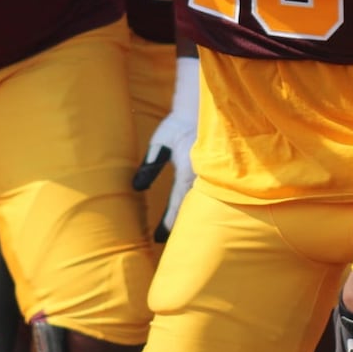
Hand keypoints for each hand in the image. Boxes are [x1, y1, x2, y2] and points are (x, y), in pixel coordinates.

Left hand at [132, 57, 199, 241]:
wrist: (202, 107)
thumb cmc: (180, 124)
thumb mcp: (161, 142)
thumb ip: (150, 164)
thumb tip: (136, 187)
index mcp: (189, 171)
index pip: (177, 203)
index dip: (168, 222)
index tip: (159, 238)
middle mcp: (203, 176)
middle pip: (192, 208)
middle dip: (183, 225)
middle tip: (174, 244)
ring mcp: (212, 174)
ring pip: (202, 202)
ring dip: (193, 216)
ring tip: (185, 234)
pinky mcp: (216, 171)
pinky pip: (210, 193)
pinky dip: (201, 205)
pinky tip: (197, 214)